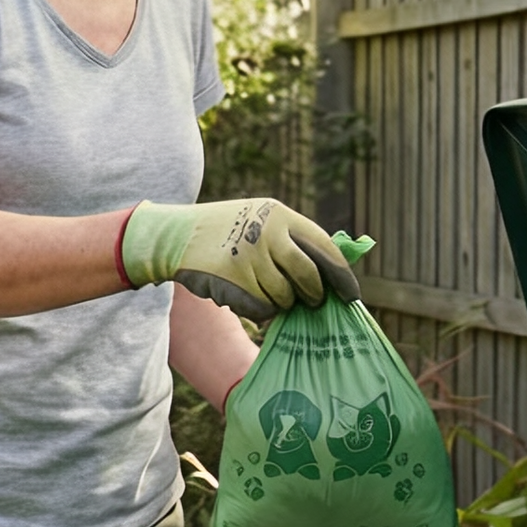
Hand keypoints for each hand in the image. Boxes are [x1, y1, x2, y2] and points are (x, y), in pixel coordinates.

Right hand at [119, 198, 360, 321]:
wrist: (176, 236)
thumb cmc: (227, 231)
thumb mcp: (260, 219)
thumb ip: (293, 239)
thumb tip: (333, 270)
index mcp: (279, 215)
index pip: (324, 248)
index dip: (341, 275)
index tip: (350, 295)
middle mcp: (267, 234)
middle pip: (308, 277)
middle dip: (314, 295)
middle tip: (313, 302)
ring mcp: (249, 258)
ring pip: (284, 297)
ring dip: (281, 302)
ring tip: (265, 290)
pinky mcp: (233, 281)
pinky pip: (262, 309)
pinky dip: (260, 310)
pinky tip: (246, 296)